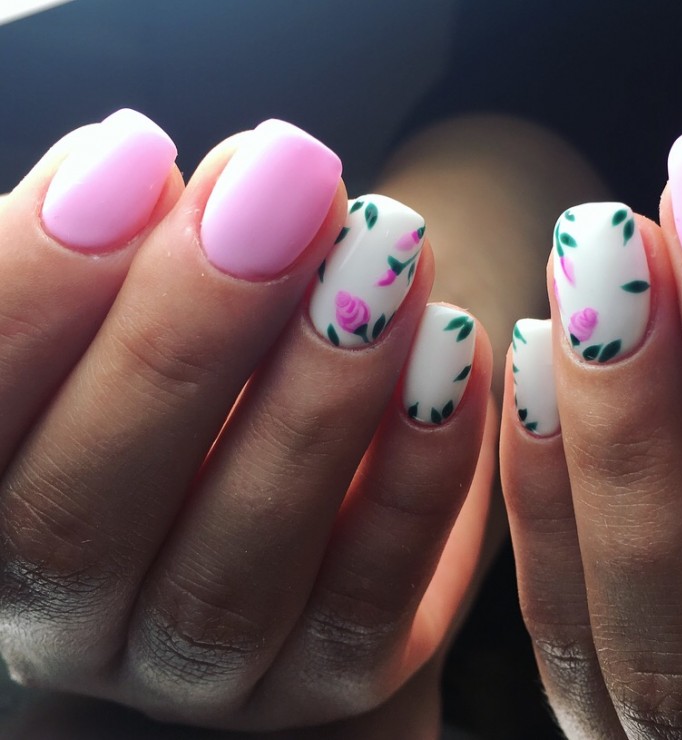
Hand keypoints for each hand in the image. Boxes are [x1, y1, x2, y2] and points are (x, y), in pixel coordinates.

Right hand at [0, 110, 492, 732]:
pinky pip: (366, 602)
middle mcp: (68, 612)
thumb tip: (147, 174)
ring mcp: (197, 672)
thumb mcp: (141, 298)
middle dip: (185, 337)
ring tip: (389, 254)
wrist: (311, 451)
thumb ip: (128, 254)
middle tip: (286, 188)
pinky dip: (417, 475)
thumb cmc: (207, 356)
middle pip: (82, 515)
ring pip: (232, 574)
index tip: (136, 154)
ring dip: (317, 402)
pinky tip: (454, 348)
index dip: (37, 288)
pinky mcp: (325, 682)